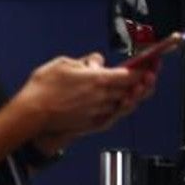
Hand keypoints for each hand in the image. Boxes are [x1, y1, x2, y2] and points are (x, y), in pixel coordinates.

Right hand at [14, 53, 141, 135]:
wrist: (33, 114)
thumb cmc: (43, 88)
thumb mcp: (62, 63)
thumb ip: (84, 61)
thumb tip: (96, 61)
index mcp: (98, 79)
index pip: (131, 75)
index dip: (146, 69)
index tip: (152, 65)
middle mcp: (103, 97)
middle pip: (133, 90)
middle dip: (144, 82)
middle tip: (149, 75)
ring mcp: (99, 111)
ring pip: (125, 103)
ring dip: (132, 95)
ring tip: (134, 88)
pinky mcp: (93, 123)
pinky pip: (114, 115)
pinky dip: (120, 107)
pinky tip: (119, 103)